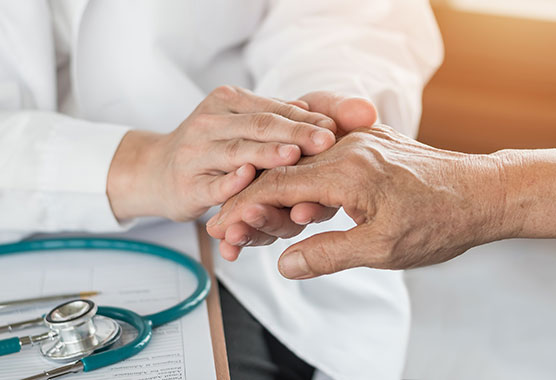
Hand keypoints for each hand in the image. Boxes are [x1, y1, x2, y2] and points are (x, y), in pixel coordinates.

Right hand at [107, 86, 336, 220]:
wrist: (156, 171)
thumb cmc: (209, 146)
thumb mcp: (238, 122)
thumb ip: (272, 115)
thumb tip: (310, 109)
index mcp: (226, 101)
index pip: (272, 109)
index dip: (305, 119)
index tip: (334, 127)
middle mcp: (209, 122)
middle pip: (258, 126)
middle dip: (295, 133)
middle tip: (327, 140)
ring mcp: (196, 153)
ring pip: (237, 152)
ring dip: (266, 154)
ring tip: (295, 155)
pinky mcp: (188, 185)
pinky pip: (212, 184)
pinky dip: (230, 182)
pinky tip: (248, 178)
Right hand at [208, 125, 517, 278]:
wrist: (483, 192)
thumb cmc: (440, 221)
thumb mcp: (382, 248)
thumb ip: (328, 254)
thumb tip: (285, 264)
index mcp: (347, 170)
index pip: (276, 186)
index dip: (243, 209)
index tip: (222, 228)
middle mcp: (346, 147)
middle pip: (280, 172)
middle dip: (250, 202)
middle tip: (231, 230)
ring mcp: (356, 143)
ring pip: (297, 167)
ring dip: (274, 195)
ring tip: (259, 224)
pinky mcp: (365, 147)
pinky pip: (319, 163)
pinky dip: (300, 186)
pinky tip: (294, 206)